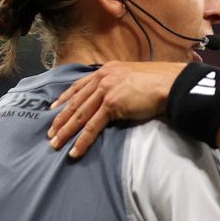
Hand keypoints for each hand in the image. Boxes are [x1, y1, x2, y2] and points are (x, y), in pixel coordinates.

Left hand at [47, 61, 187, 158]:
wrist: (169, 83)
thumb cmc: (158, 81)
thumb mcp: (132, 77)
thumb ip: (119, 84)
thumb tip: (116, 96)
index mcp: (106, 70)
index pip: (79, 86)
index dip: (64, 98)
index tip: (53, 108)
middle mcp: (102, 78)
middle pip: (76, 102)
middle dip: (60, 119)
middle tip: (50, 132)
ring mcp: (106, 91)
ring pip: (80, 115)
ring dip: (66, 131)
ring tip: (55, 144)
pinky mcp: (112, 105)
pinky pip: (93, 126)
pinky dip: (83, 140)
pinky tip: (74, 150)